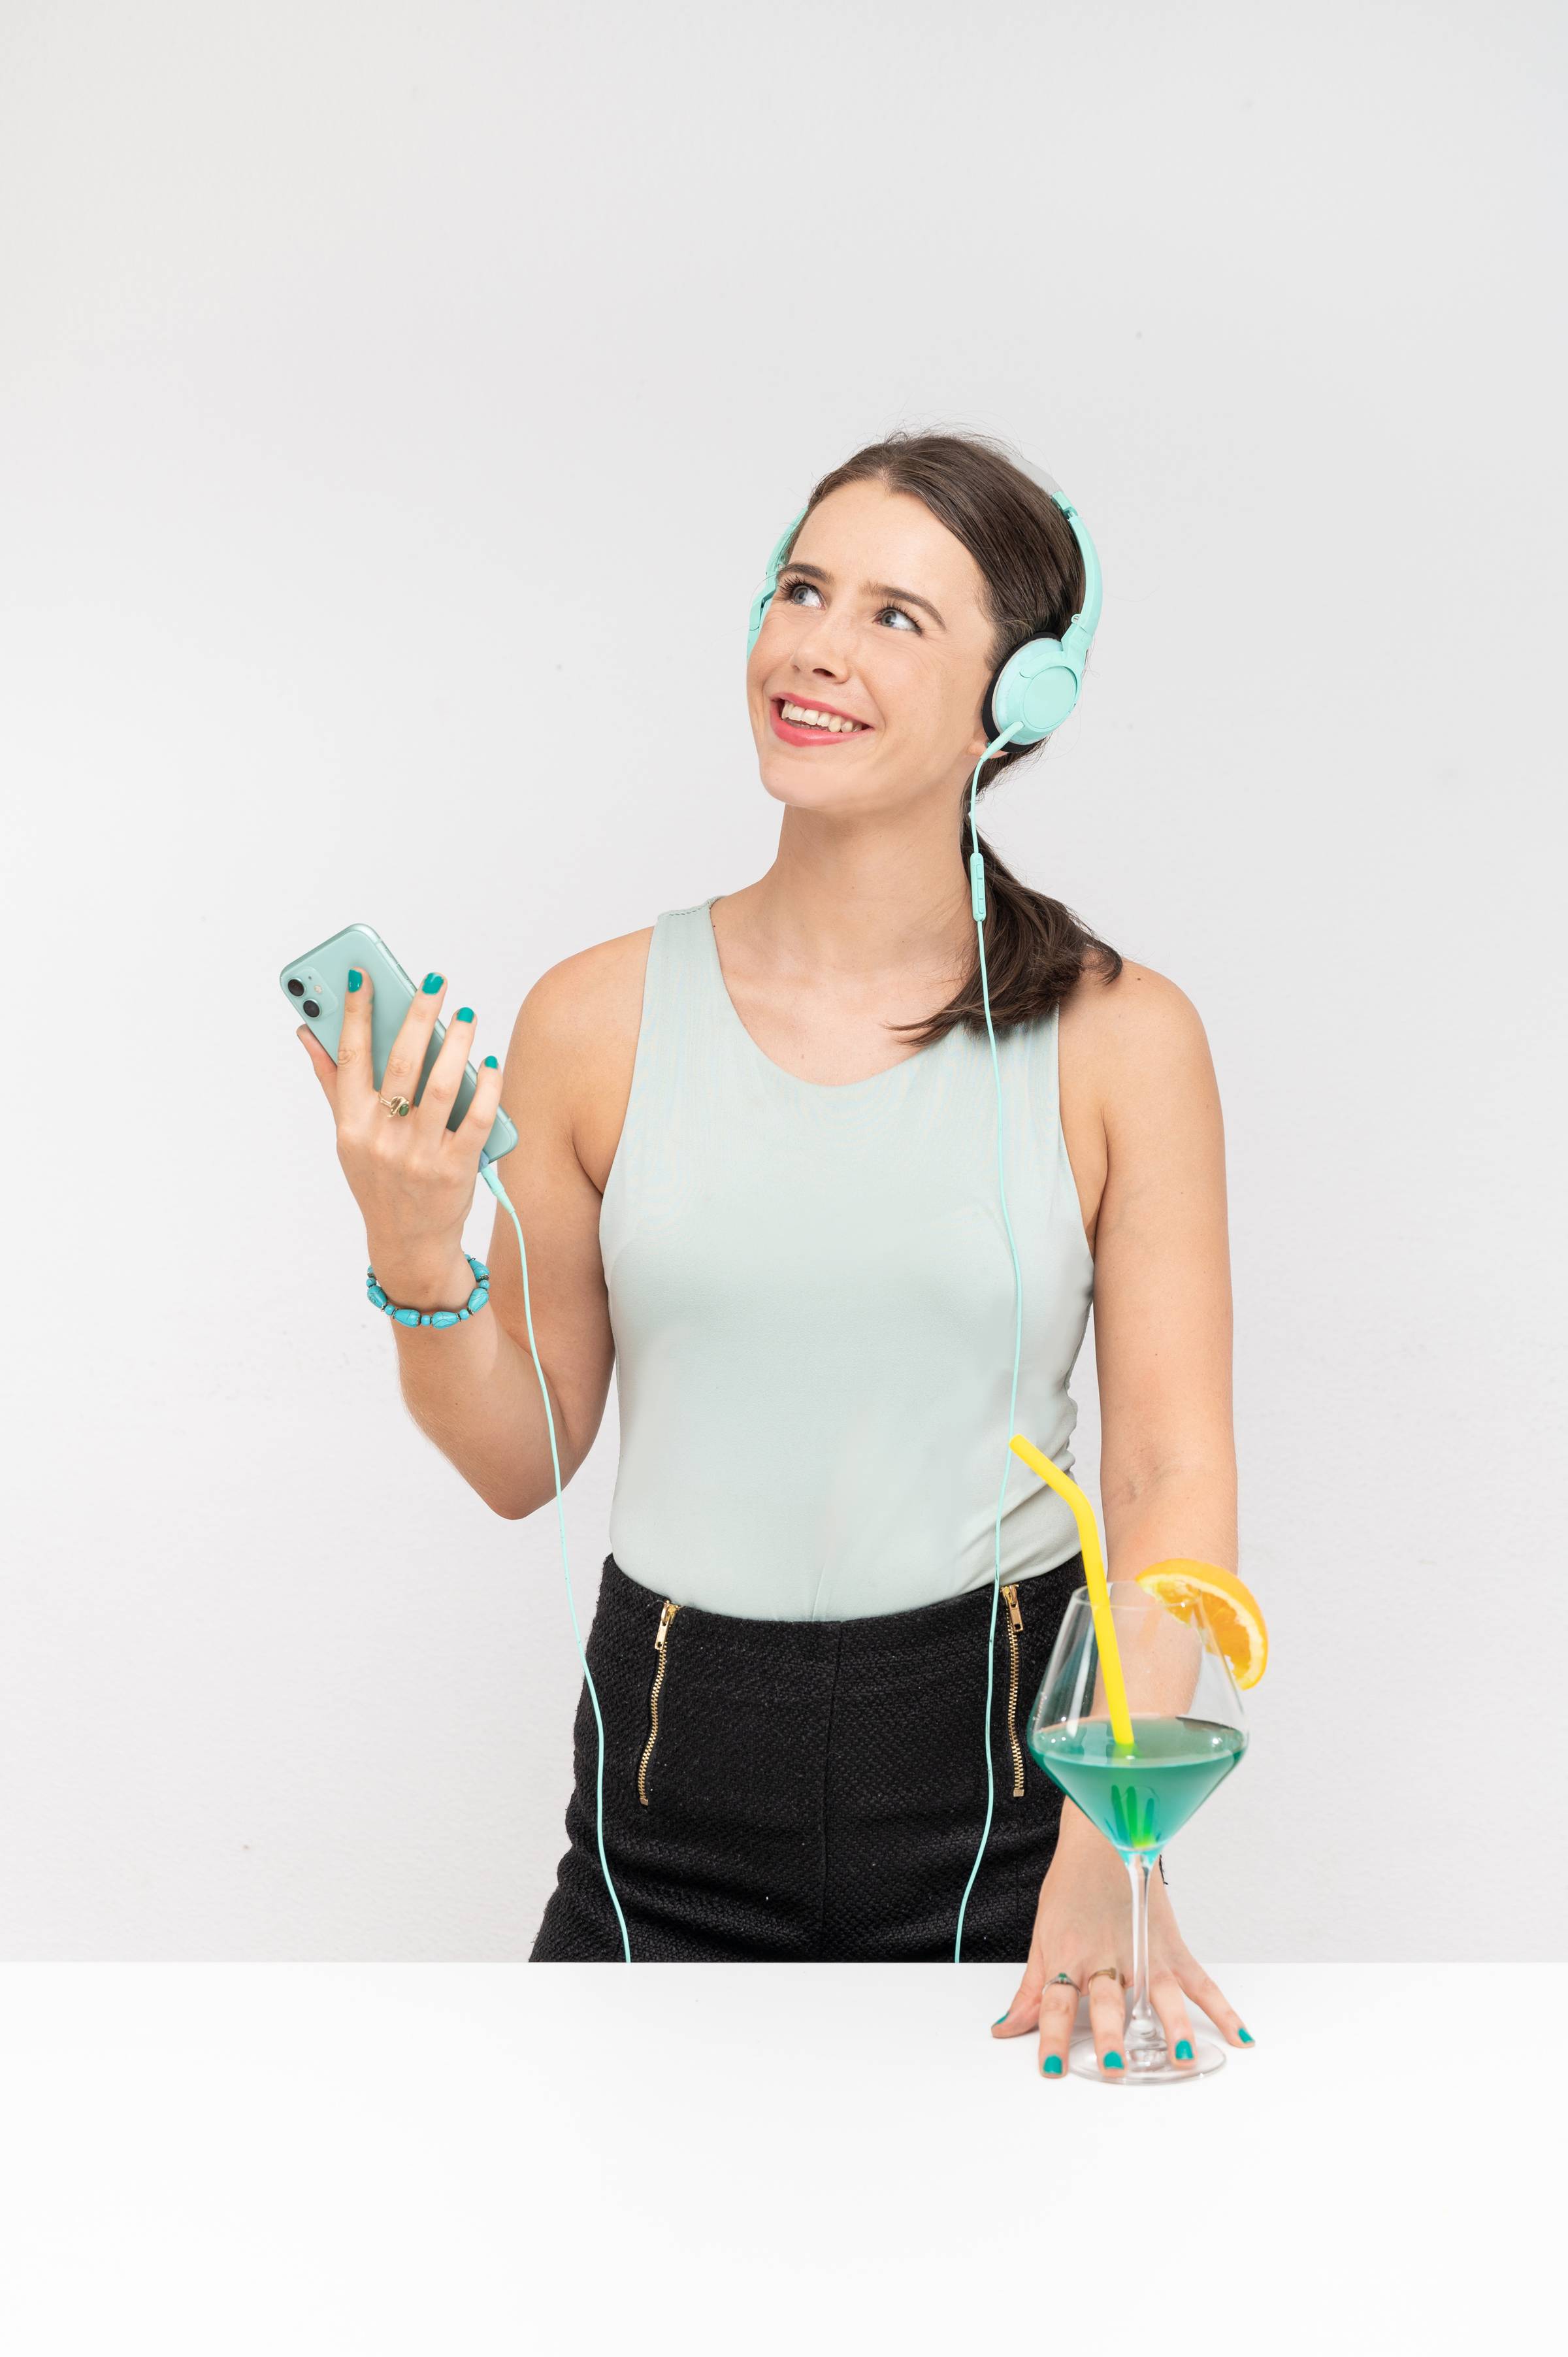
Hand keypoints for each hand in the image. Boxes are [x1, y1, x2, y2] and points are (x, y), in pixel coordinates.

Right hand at [296, 963, 503, 1296]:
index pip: (350, 1056)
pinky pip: (477, 1120)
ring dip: (457, 1044)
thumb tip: (307, 1031)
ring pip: (442, 1086)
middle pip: (400, 1063)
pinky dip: (487, 1089)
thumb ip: (332, 1082)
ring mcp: (419, 1156)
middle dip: (418, 1015)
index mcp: (350, 1125)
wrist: (409, 1244)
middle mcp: (382, 1139)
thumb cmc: (379, 1181)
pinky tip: (490, 1064)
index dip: (355, 1012)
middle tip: (435, 981)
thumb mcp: (348, 1138)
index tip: (362, 974)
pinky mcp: (456, 1170)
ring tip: (466, 1014)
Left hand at [990, 1833, 1254, 2076]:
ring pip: (1159, 1994)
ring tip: (1180, 2058)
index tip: (1051, 2069)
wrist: (1103, 1837)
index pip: (1056, 2005)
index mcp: (1070, 1957)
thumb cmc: (1071, 1886)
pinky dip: (1223, 2010)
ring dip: (1171, 2027)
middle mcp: (1107, 1958)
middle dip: (1111, 2036)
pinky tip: (1239, 2036)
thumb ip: (1031, 1990)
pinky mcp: (1171, 1947)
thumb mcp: (1042, 1936)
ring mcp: (1143, 1952)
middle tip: (1116, 2068)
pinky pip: (1200, 1983)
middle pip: (1108, 2002)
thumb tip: (1006, 2027)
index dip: (1051, 2038)